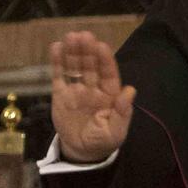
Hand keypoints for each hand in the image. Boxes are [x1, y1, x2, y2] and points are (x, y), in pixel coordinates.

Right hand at [50, 31, 135, 162]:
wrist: (81, 152)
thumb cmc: (102, 141)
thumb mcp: (116, 132)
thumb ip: (122, 112)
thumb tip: (130, 90)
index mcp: (110, 94)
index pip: (108, 73)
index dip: (105, 59)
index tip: (101, 46)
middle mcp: (93, 87)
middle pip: (90, 65)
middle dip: (87, 51)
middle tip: (83, 35)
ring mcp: (76, 89)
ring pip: (75, 66)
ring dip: (72, 52)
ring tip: (70, 37)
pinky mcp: (60, 94)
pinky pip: (59, 76)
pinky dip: (57, 62)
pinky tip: (56, 47)